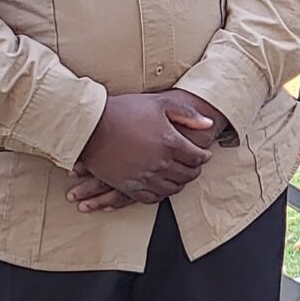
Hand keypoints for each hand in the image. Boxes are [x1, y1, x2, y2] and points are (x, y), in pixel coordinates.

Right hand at [73, 94, 214, 208]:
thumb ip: (187, 114)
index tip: (204, 154)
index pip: (197, 157)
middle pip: (187, 175)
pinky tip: (162, 187)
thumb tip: (209, 124)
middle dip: (194, 170)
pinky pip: (151, 197)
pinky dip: (161, 194)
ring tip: (180, 177)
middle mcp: (160, 163)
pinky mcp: (128, 185)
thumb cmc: (124, 110)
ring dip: (180, 183)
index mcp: (170, 142)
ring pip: (172, 188)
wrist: (90, 125)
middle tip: (195, 166)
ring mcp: (144, 176)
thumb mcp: (160, 103)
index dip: (204, 156)